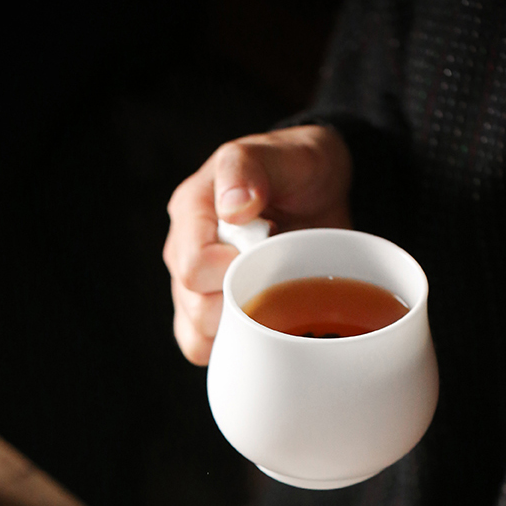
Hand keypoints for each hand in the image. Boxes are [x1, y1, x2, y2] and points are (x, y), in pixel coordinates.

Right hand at [162, 125, 351, 364]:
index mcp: (192, 211)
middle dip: (243, 302)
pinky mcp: (215, 315)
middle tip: (279, 276)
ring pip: (198, 337)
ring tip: (275, 299)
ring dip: (242, 331)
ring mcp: (196, 288)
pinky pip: (210, 351)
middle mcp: (185, 251)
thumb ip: (251, 169)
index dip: (232, 273)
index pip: (192, 265)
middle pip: (195, 309)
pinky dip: (239, 349)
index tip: (269, 257)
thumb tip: (233, 208)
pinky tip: (267, 328)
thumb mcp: (290, 154)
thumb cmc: (301, 170)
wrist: (320, 194)